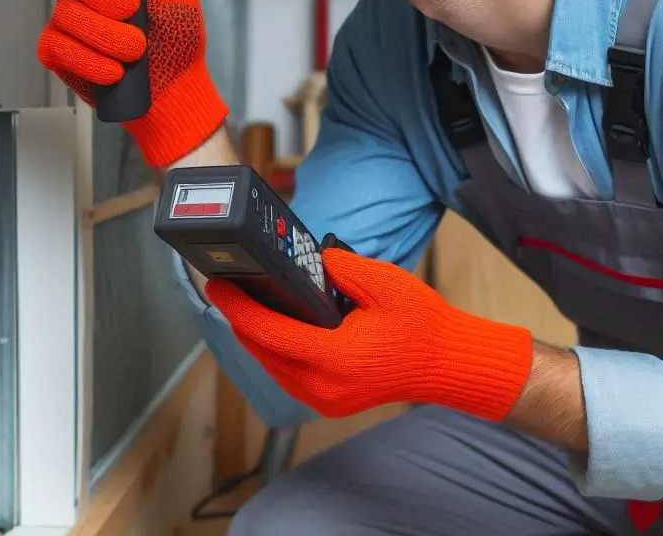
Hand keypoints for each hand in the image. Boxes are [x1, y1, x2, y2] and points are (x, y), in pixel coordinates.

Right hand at [37, 0, 227, 166]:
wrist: (174, 91)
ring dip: (105, 34)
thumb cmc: (178, 38)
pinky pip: (60, 46)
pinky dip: (90, 60)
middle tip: (134, 11)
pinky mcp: (59, 51)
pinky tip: (113, 70)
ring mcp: (69, 20)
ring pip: (68, 13)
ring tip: (136, 51)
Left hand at [206, 247, 532, 420]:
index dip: (237, 307)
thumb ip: (342, 267)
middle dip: (239, 318)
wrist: (446, 362)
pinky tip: (272, 325)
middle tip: (226, 285)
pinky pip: (286, 375)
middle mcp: (322, 387)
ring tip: (243, 301)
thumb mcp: (385, 282)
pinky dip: (274, 349)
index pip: (268, 332)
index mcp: (334, 358)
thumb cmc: (421, 324)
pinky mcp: (328, 402)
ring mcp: (324, 400)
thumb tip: (310, 261)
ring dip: (254, 336)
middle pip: (261, 352)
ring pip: (270, 366)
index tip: (216, 285)